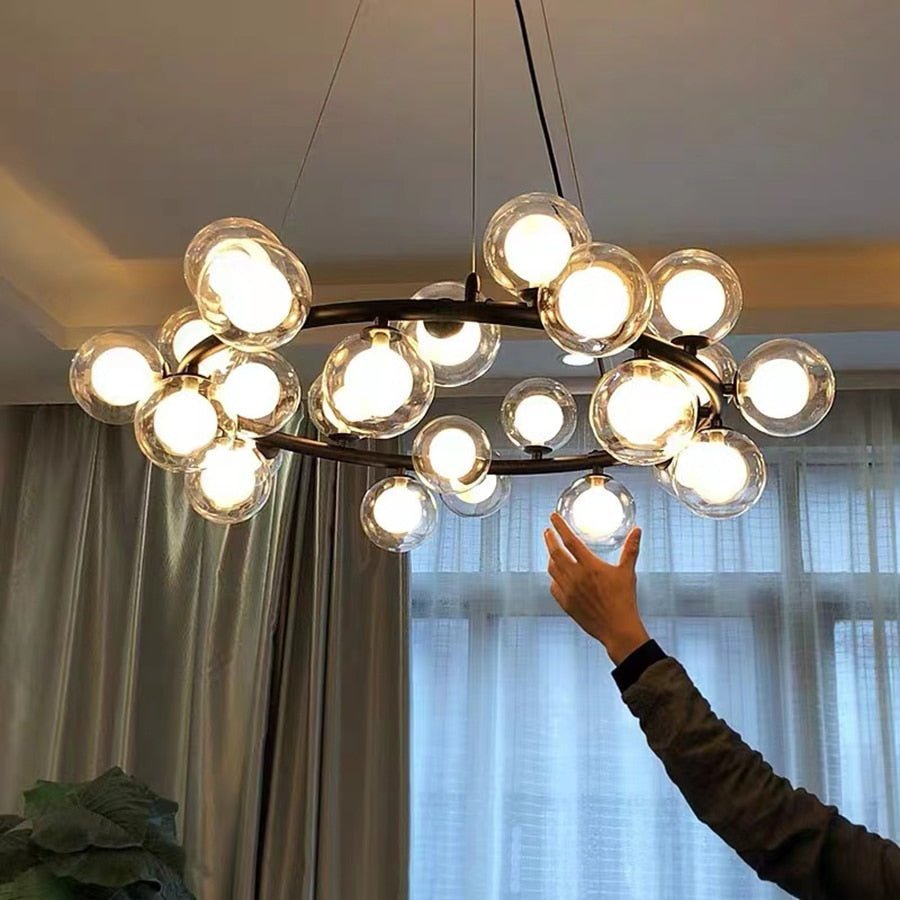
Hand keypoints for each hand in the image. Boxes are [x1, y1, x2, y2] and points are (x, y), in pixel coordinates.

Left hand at [544, 513, 648, 664]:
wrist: (617, 628)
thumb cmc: (624, 600)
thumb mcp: (628, 572)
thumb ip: (630, 549)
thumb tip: (637, 530)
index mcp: (590, 566)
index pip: (570, 540)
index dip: (560, 527)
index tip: (553, 517)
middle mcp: (575, 576)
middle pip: (555, 552)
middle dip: (549, 539)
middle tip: (548, 531)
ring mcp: (568, 591)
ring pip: (552, 569)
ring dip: (550, 557)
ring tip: (552, 551)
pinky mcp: (566, 603)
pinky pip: (553, 586)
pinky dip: (553, 577)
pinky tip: (557, 575)